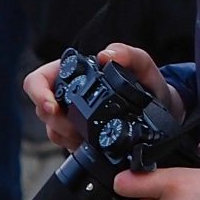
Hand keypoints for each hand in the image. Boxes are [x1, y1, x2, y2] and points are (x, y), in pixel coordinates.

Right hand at [24, 43, 177, 151]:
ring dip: (66, 135)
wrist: (162, 111)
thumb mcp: (143, 65)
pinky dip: (75, 145)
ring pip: (51, 129)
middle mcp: (67, 94)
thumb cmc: (148, 83)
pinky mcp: (77, 135)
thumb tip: (105, 55)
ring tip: (87, 136)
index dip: (38, 93)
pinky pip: (64, 143)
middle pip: (41, 109)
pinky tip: (90, 144)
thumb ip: (129, 54)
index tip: (52, 107)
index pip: (37, 80)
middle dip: (57, 121)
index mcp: (73, 73)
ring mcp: (70, 116)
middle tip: (77, 128)